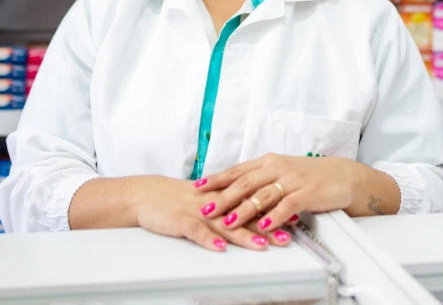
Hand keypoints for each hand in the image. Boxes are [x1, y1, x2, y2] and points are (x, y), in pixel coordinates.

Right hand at [128, 175, 292, 251]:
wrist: (146, 194)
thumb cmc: (177, 198)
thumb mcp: (207, 200)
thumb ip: (230, 204)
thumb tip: (254, 210)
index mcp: (222, 196)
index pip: (253, 202)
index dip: (275, 208)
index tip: (296, 214)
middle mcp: (215, 203)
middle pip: (245, 214)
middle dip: (268, 225)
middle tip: (288, 234)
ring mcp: (198, 212)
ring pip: (225, 223)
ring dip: (244, 235)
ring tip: (262, 244)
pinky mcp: (181, 221)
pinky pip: (197, 232)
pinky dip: (209, 240)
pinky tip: (220, 248)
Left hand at [195, 154, 376, 233]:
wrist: (342, 175)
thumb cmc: (309, 176)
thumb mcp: (281, 172)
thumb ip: (260, 179)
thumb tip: (233, 189)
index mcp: (268, 162)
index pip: (238, 170)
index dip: (217, 179)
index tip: (197, 187)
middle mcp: (277, 168)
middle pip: (245, 183)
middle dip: (223, 197)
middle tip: (206, 208)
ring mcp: (292, 179)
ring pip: (263, 194)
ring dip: (244, 210)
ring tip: (229, 221)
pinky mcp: (307, 192)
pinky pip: (287, 205)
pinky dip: (274, 216)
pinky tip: (263, 226)